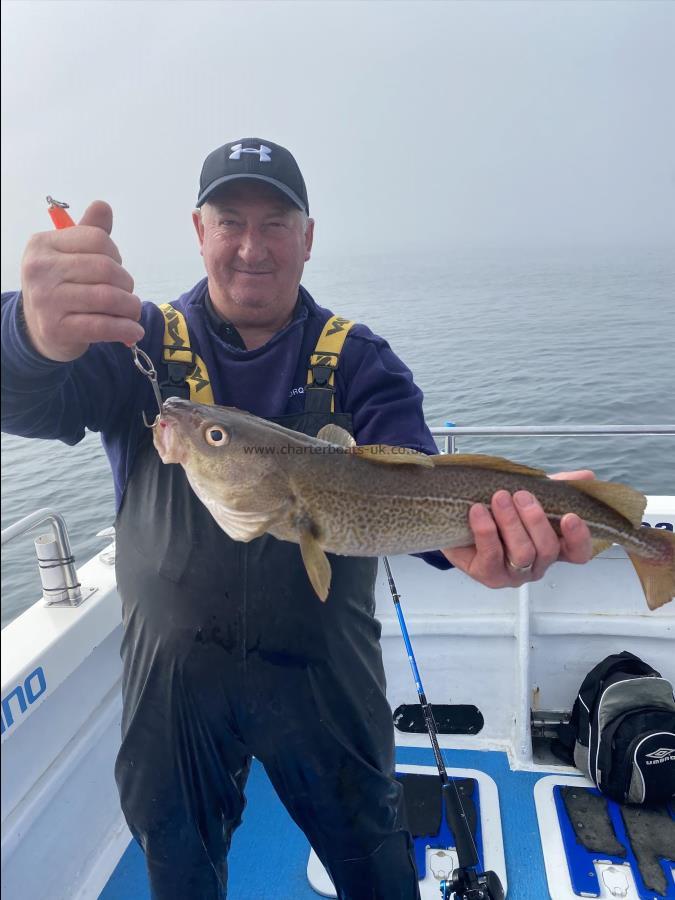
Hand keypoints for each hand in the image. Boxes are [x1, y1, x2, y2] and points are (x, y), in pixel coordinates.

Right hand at [20, 201, 143, 361]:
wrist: (38, 329)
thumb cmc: (61, 287)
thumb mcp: (69, 255)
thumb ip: (89, 233)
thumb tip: (103, 207)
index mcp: (43, 244)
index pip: (97, 239)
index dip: (116, 254)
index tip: (115, 269)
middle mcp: (40, 270)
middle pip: (105, 268)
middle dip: (126, 283)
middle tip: (127, 294)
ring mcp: (46, 300)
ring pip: (107, 297)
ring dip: (130, 306)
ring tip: (133, 311)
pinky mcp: (56, 329)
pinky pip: (102, 326)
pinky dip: (125, 329)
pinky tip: (134, 331)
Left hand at [441, 470, 594, 587]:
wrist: (459, 520)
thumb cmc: (499, 512)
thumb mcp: (529, 495)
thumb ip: (557, 487)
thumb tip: (587, 476)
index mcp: (553, 547)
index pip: (578, 553)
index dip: (579, 537)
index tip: (570, 516)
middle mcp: (537, 564)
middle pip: (547, 549)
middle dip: (535, 520)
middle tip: (520, 494)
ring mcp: (513, 573)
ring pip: (522, 553)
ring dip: (511, 523)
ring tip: (499, 498)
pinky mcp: (487, 574)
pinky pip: (491, 555)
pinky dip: (485, 529)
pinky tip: (478, 510)